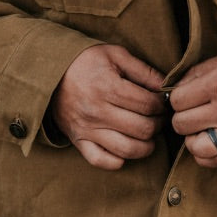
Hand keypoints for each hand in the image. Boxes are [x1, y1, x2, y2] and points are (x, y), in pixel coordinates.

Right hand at [51, 44, 164, 169]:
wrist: (50, 73)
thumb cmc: (87, 61)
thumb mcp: (116, 55)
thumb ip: (144, 70)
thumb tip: (167, 87)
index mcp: (108, 87)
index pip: (149, 104)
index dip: (162, 105)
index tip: (162, 102)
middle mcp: (97, 111)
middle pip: (142, 128)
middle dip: (158, 124)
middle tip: (158, 118)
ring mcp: (87, 129)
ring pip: (127, 149)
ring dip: (146, 145)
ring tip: (148, 135)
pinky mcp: (78, 141)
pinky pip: (101, 161)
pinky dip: (118, 160)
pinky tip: (126, 148)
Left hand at [170, 48, 216, 166]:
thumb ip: (198, 72)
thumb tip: (174, 88)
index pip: (177, 100)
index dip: (176, 97)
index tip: (185, 95)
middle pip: (182, 124)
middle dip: (182, 116)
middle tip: (191, 111)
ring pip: (196, 147)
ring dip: (191, 139)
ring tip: (198, 129)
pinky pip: (216, 160)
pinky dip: (205, 155)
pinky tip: (207, 142)